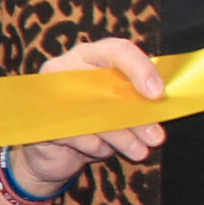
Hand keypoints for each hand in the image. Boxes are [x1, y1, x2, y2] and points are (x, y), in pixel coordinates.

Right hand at [9, 37, 168, 193]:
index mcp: (92, 55)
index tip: (157, 94)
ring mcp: (50, 92)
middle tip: (156, 136)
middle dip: (136, 115)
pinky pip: (77, 134)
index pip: (118, 50)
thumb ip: (136, 102)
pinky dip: (96, 146)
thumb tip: (160, 108)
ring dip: (121, 136)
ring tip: (140, 151)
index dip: (141, 70)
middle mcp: (68, 67)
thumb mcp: (118, 108)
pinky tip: (103, 149)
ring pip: (94, 113)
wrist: (53, 153)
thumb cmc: (92, 122)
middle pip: (107, 85)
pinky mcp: (43, 119)